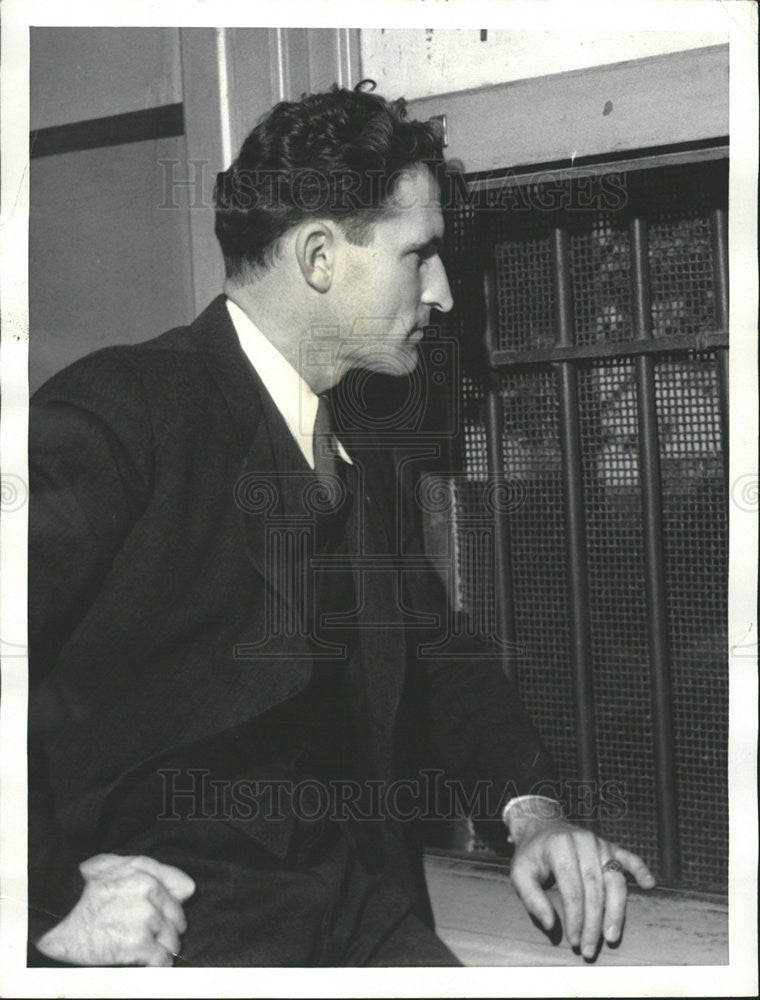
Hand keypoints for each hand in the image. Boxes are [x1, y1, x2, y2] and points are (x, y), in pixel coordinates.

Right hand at [35, 853, 195, 966]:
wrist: (53, 916)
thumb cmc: (81, 891)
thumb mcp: (113, 865)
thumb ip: (151, 869)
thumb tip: (186, 888)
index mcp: (145, 873)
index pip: (185, 888)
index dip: (172, 904)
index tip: (165, 914)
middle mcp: (150, 892)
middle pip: (178, 918)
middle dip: (166, 928)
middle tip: (148, 933)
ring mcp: (146, 919)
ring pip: (172, 941)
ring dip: (161, 948)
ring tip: (142, 948)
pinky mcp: (138, 945)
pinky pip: (162, 960)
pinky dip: (156, 964)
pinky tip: (144, 962)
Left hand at [509, 815, 654, 959]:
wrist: (541, 827)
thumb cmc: (532, 855)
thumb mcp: (520, 873)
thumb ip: (532, 898)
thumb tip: (551, 925)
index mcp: (560, 847)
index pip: (573, 888)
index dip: (575, 918)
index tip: (574, 941)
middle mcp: (584, 842)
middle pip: (595, 888)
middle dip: (594, 923)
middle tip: (590, 949)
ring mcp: (600, 843)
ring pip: (615, 880)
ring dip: (616, 911)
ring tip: (612, 936)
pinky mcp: (611, 846)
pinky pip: (630, 857)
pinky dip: (641, 870)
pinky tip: (649, 884)